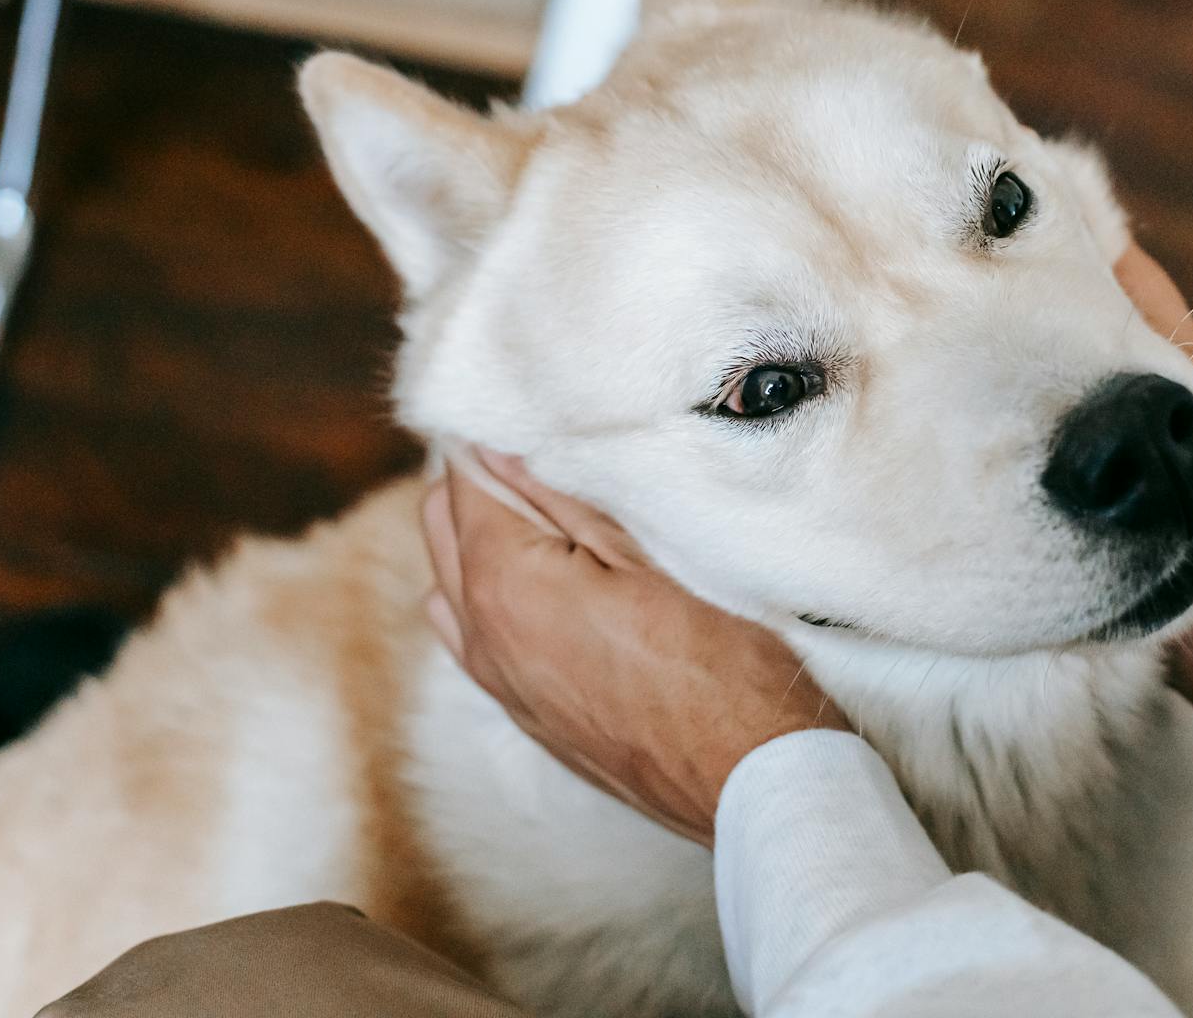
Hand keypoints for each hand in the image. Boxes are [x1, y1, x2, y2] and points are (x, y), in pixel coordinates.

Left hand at [420, 452, 848, 845]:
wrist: (749, 782)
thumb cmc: (721, 662)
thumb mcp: (651, 557)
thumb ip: (566, 501)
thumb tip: (503, 449)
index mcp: (506, 583)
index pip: (464, 480)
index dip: (493, 437)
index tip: (530, 411)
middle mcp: (482, 636)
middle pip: (442, 527)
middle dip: (478, 481)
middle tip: (543, 451)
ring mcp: (501, 684)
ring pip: (450, 586)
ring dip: (478, 540)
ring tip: (546, 513)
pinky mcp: (528, 717)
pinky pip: (474, 640)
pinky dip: (488, 597)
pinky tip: (544, 584)